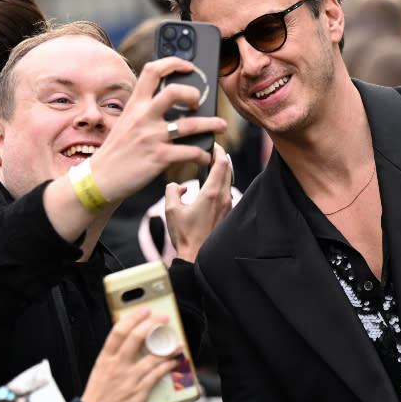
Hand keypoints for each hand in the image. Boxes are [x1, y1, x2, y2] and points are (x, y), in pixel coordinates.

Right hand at [80, 308, 181, 401]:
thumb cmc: (97, 401)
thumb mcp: (100, 374)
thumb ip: (113, 360)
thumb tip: (129, 348)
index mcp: (105, 360)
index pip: (118, 331)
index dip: (133, 318)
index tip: (143, 310)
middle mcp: (117, 366)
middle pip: (136, 338)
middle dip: (152, 325)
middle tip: (163, 318)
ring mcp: (129, 378)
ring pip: (152, 356)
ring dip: (167, 347)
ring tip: (177, 342)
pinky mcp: (139, 392)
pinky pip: (157, 375)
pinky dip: (168, 366)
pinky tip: (174, 361)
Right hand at [89, 56, 227, 203]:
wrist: (101, 178)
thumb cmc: (116, 151)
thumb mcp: (125, 122)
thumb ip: (144, 111)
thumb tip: (169, 104)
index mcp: (134, 105)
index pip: (152, 71)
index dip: (173, 62)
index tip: (188, 65)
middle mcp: (143, 117)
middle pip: (174, 92)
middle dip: (194, 94)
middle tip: (199, 103)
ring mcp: (152, 137)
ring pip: (190, 124)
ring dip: (212, 124)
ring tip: (221, 126)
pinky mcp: (159, 157)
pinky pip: (190, 152)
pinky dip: (203, 154)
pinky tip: (205, 156)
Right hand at [165, 144, 233, 260]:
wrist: (197, 257)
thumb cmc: (184, 235)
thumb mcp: (171, 209)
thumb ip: (172, 190)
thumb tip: (178, 185)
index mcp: (211, 193)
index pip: (222, 163)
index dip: (219, 151)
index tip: (213, 144)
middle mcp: (224, 198)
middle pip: (228, 169)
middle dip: (221, 158)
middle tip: (211, 151)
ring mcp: (228, 206)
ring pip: (229, 181)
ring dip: (222, 171)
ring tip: (210, 167)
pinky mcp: (228, 214)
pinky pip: (227, 193)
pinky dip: (221, 184)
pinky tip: (210, 187)